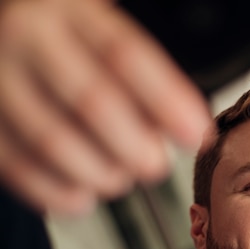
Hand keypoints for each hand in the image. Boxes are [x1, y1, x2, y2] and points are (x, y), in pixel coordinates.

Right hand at [0, 0, 212, 214]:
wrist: (2, 32)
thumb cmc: (66, 44)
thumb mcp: (105, 40)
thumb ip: (143, 82)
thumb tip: (185, 129)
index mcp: (71, 14)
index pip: (126, 57)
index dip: (167, 101)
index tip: (195, 133)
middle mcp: (29, 40)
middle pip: (92, 102)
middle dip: (136, 148)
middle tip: (155, 165)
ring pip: (54, 141)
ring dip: (101, 174)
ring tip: (119, 178)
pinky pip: (18, 166)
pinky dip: (58, 192)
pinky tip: (83, 194)